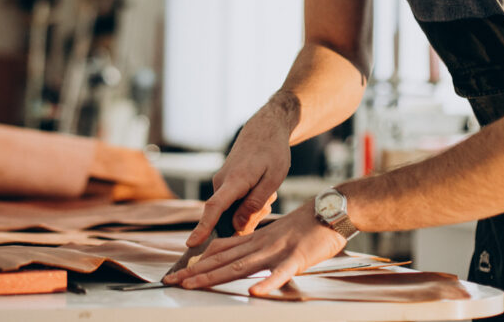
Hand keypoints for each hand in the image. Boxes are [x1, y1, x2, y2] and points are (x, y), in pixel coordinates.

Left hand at [164, 200, 346, 294]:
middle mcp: (260, 245)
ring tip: (194, 285)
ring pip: (242, 265)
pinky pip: (280, 273)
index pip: (220, 252)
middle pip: (223, 260)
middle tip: (174, 282)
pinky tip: (253, 292)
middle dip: (197, 272)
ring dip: (216, 276)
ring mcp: (276, 251)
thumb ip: (249, 245)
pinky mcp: (297, 258)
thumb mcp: (271, 234)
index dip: (197, 263)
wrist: (330, 210)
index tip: (177, 274)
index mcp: (254, 240)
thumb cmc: (304, 226)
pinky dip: (267, 283)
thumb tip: (225, 253)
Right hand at [186, 109, 291, 246]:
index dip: (203, 227)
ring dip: (251, 209)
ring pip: (233, 211)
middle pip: (227, 217)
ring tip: (267, 193)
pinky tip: (261, 190)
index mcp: (234, 181)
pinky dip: (249, 203)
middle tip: (268, 202)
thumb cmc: (272, 152)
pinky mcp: (224, 184)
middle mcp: (221, 182)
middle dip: (248, 219)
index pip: (214, 208)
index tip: (191, 244)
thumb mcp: (273, 179)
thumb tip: (237, 228)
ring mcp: (221, 183)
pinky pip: (234, 203)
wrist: (264, 129)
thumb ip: (254, 204)